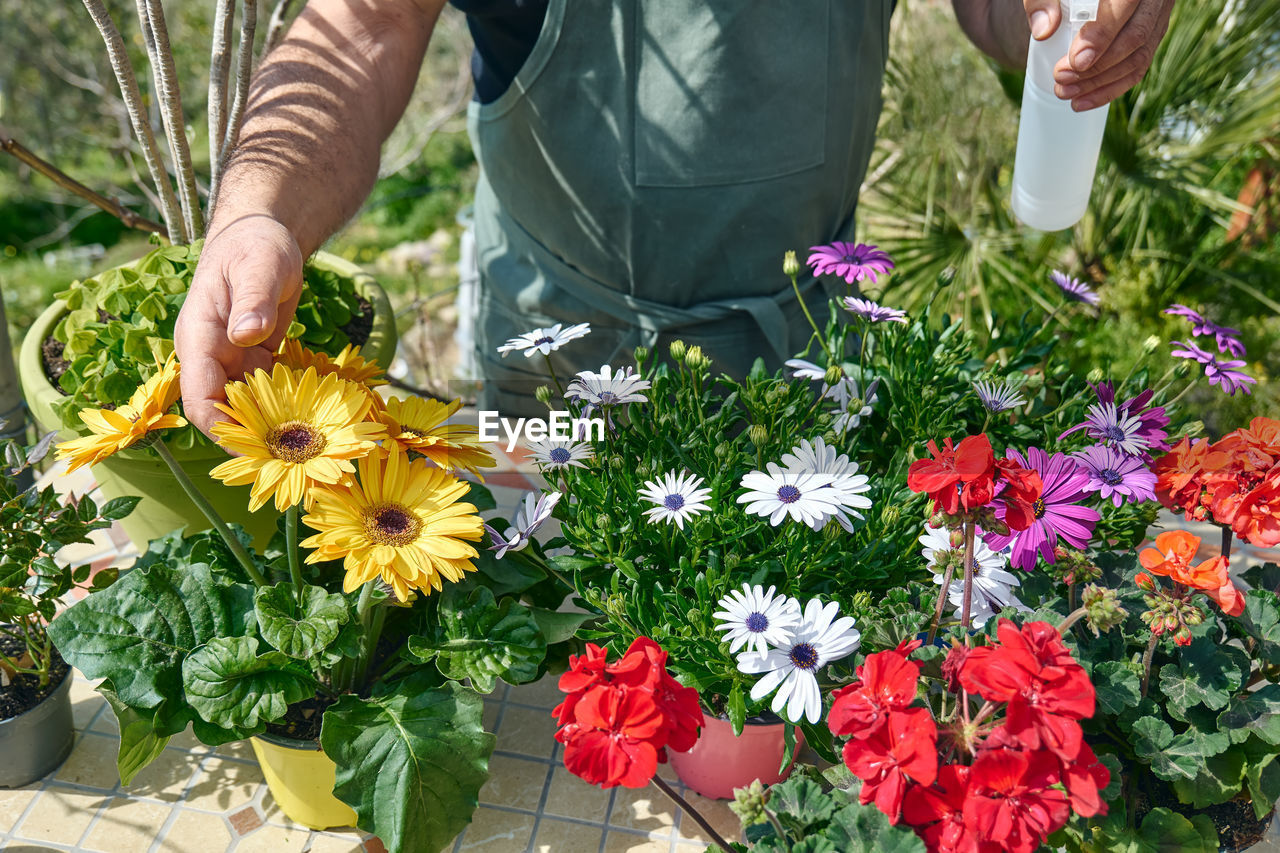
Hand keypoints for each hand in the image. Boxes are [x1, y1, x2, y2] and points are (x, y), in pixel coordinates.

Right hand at [174, 215, 303, 438]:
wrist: (262, 237)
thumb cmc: (256, 246)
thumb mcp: (260, 266)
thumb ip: (253, 300)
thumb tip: (247, 334)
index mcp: (200, 338)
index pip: (199, 397)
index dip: (222, 428)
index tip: (253, 453)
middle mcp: (210, 357)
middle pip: (220, 412)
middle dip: (248, 440)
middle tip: (288, 464)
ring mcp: (231, 362)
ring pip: (243, 409)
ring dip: (267, 432)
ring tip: (303, 456)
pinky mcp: (253, 363)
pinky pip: (263, 397)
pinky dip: (281, 413)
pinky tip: (308, 431)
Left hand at [1024, 0, 1174, 110]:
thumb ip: (1042, 0)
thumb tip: (1043, 31)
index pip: (1124, 4)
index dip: (1102, 35)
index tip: (1076, 61)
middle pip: (1136, 35)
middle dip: (1097, 67)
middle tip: (1062, 80)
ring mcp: (1156, 14)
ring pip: (1140, 55)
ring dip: (1102, 82)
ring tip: (1067, 94)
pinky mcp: (1153, 31)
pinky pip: (1140, 64)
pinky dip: (1112, 86)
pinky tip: (1085, 100)